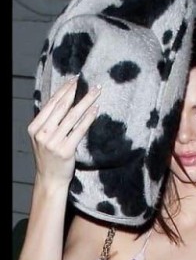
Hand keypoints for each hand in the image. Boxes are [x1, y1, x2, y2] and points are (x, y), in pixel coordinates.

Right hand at [27, 78, 100, 193]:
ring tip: (96, 92)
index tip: (74, 80)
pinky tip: (95, 110)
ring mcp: (53, 142)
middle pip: (62, 107)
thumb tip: (64, 102)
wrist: (50, 179)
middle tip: (90, 83)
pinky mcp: (65, 150)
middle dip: (76, 92)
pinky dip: (88, 118)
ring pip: (72, 116)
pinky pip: (79, 130)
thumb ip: (49, 122)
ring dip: (86, 102)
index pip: (51, 104)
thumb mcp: (43, 138)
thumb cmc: (49, 158)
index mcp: (35, 127)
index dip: (64, 90)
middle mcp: (42, 133)